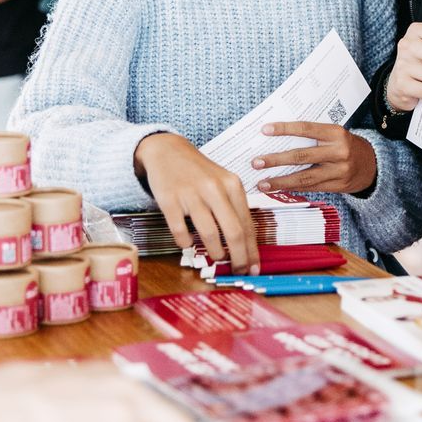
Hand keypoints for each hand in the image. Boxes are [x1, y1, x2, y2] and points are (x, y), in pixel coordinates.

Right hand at [133, 132, 258, 272]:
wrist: (167, 151)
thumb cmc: (199, 173)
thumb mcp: (222, 183)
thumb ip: (233, 210)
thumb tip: (245, 245)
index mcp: (232, 185)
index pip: (247, 224)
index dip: (252, 250)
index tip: (254, 268)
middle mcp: (214, 189)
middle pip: (233, 232)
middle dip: (239, 258)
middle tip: (238, 270)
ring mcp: (191, 194)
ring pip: (209, 235)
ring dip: (215, 253)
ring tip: (216, 257)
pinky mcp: (169, 200)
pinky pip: (180, 232)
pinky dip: (186, 243)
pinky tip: (189, 244)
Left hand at [253, 121, 377, 194]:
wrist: (372, 165)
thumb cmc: (345, 145)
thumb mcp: (334, 134)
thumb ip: (313, 136)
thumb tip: (279, 139)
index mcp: (336, 133)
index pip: (306, 128)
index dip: (285, 129)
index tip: (265, 130)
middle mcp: (339, 152)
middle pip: (302, 156)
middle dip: (276, 159)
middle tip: (256, 162)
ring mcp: (339, 171)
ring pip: (304, 178)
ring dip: (280, 181)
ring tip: (262, 182)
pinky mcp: (337, 186)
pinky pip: (311, 188)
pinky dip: (292, 189)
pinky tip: (278, 189)